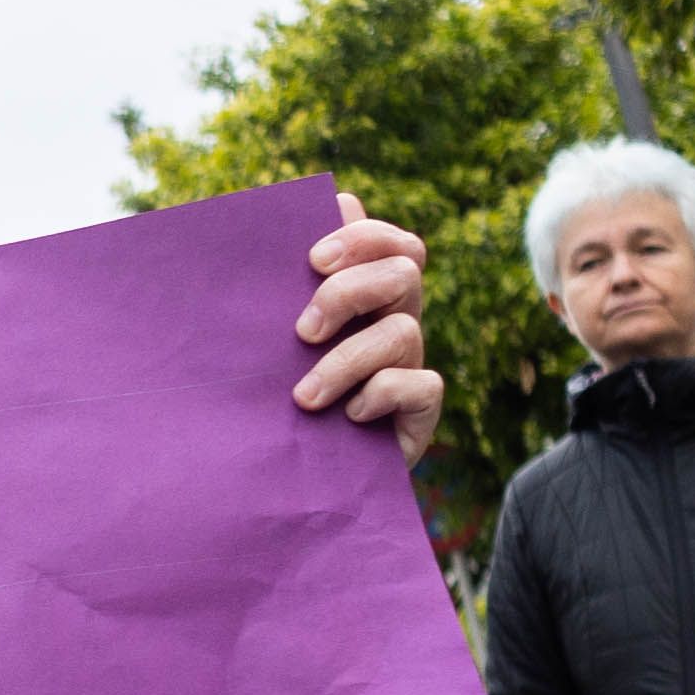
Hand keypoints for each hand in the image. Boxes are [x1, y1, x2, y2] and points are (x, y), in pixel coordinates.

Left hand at [293, 212, 444, 464]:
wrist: (291, 474)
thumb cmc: (277, 395)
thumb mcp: (272, 341)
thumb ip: (284, 286)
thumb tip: (302, 220)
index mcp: (366, 297)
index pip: (392, 244)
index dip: (364, 238)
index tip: (314, 259)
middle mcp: (394, 323)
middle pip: (404, 272)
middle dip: (348, 292)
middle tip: (302, 330)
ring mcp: (410, 366)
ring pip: (402, 332)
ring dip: (345, 362)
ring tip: (304, 398)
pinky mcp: (420, 412)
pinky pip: (422, 385)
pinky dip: (379, 395)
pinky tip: (348, 417)